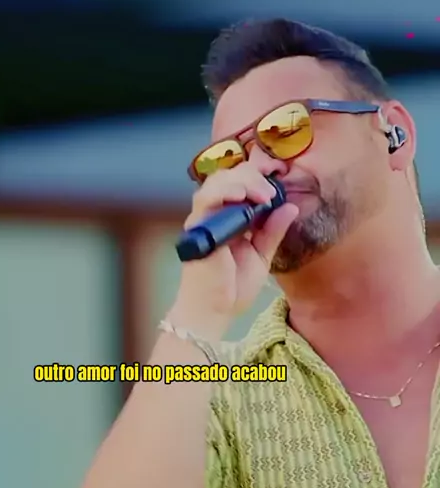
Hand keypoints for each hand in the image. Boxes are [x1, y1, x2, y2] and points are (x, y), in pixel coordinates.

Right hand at [168, 164, 298, 339]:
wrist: (214, 311)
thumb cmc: (233, 289)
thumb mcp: (261, 255)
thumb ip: (273, 231)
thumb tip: (291, 207)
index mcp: (229, 219)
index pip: (240, 184)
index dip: (257, 178)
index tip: (277, 183)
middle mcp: (214, 215)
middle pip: (228, 176)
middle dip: (253, 177)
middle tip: (270, 193)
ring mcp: (204, 219)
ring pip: (217, 181)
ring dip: (243, 181)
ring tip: (262, 195)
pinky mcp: (197, 227)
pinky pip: (206, 199)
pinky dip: (225, 191)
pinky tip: (242, 196)